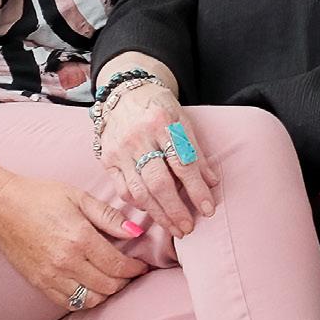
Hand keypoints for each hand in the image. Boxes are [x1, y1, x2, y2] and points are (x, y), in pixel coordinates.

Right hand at [0, 173, 149, 309]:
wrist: (1, 207)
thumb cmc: (41, 197)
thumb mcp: (79, 197)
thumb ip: (109, 216)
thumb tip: (136, 232)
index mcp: (80, 238)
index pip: (117, 265)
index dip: (135, 269)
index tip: (141, 266)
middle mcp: (66, 262)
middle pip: (107, 286)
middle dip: (125, 282)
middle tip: (130, 272)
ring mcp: (51, 276)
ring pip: (90, 300)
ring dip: (106, 294)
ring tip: (112, 280)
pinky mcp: (39, 283)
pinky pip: (68, 303)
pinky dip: (85, 299)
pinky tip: (90, 286)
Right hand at [98, 82, 221, 235]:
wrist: (124, 91)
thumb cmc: (159, 107)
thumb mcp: (183, 120)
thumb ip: (196, 151)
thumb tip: (212, 183)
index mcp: (162, 123)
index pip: (183, 163)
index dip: (197, 190)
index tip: (208, 209)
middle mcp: (138, 137)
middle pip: (159, 183)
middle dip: (176, 210)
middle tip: (189, 228)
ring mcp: (119, 150)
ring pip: (140, 191)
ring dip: (159, 214)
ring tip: (175, 229)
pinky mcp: (107, 159)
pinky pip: (123, 190)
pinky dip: (140, 205)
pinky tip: (153, 213)